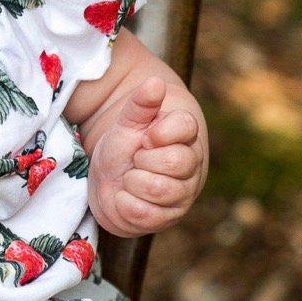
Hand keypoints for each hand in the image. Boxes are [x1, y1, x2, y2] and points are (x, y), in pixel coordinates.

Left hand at [87, 74, 205, 237]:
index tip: (145, 137)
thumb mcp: (127, 122)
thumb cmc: (123, 147)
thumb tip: (155, 82)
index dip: (158, 132)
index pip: (186, 127)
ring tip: (130, 177)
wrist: (109, 180)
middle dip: (142, 160)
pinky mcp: (169, 218)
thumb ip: (140, 103)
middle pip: (174, 162)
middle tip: (135, 159)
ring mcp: (183, 194)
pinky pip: (147, 215)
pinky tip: (125, 196)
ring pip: (159, 190)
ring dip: (132, 182)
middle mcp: (192, 165)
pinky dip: (126, 204)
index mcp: (186, 135)